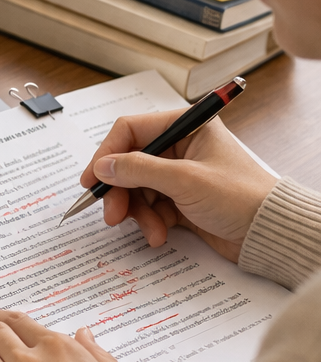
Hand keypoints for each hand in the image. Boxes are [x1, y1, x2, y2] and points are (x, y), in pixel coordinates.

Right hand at [82, 112, 276, 261]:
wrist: (270, 233)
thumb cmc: (241, 197)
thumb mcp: (185, 180)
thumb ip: (138, 169)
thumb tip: (102, 166)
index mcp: (186, 127)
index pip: (130, 131)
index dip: (106, 154)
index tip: (92, 181)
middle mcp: (180, 147)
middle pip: (129, 164)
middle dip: (120, 192)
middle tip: (112, 215)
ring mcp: (179, 174)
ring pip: (137, 189)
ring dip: (137, 212)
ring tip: (149, 230)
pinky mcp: (181, 199)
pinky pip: (151, 207)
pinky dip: (150, 222)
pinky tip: (160, 234)